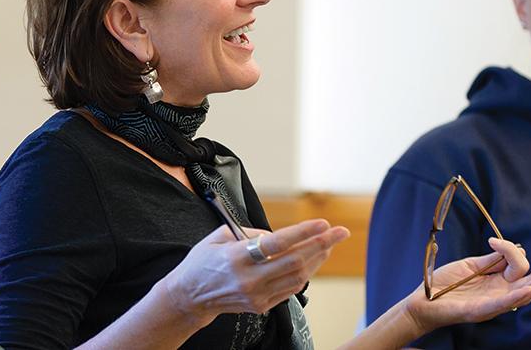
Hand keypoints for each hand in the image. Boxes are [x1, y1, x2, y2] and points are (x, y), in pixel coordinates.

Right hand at [160, 219, 349, 325]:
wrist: (190, 296)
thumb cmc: (203, 261)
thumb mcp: (219, 237)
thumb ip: (250, 232)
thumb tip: (279, 234)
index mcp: (236, 257)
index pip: (276, 244)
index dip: (302, 233)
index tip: (323, 223)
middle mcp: (248, 279)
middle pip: (294, 262)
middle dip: (322, 245)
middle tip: (340, 232)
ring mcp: (256, 295)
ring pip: (297, 277)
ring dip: (317, 259)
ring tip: (329, 244)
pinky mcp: (261, 306)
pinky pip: (291, 289)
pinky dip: (305, 273)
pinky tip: (313, 260)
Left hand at [403, 238, 530, 335]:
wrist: (423, 299)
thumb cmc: (445, 283)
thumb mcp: (469, 266)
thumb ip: (490, 260)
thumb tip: (513, 249)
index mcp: (497, 280)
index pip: (518, 265)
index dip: (511, 250)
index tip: (491, 241)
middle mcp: (499, 293)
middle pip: (529, 280)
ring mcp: (492, 303)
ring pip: (521, 293)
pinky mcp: (480, 311)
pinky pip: (501, 304)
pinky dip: (515, 297)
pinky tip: (527, 288)